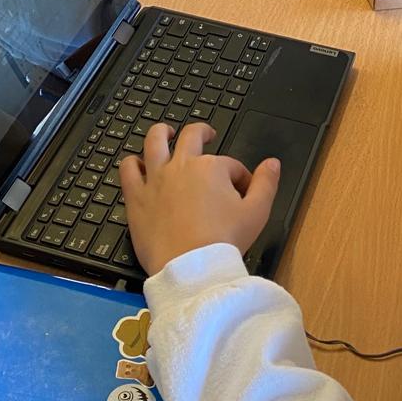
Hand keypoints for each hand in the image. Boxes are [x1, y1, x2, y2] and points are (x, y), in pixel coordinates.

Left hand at [120, 123, 280, 275]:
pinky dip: (132, 163)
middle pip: (191, 137)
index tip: (242, 192)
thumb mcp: (257, 213)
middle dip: (202, 133)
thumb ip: (266, 184)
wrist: (192, 268)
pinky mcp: (137, 197)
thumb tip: (272, 163)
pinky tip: (137, 164)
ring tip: (165, 132)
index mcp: (212, 167)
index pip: (230, 165)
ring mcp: (156, 179)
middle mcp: (182, 165)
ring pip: (154, 141)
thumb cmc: (225, 241)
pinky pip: (129, 170)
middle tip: (207, 135)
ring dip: (162, 133)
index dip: (239, 176)